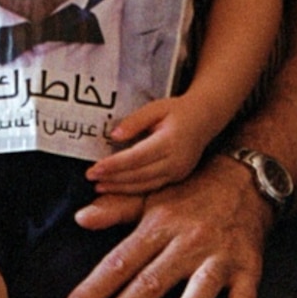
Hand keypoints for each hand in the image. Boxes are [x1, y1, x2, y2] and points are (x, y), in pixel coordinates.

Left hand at [66, 150, 267, 297]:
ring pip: (202, 283)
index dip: (96, 285)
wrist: (246, 180)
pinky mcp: (248, 267)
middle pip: (151, 279)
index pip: (122, 259)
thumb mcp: (152, 197)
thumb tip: (80, 218)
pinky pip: (245, 295)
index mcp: (160, 224)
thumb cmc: (191, 195)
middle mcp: (188, 240)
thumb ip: (116, 210)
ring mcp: (219, 255)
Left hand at [91, 94, 209, 194]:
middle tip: (90, 177)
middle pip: (138, 174)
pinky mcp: (178, 177)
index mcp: (170, 141)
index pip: (136, 157)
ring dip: (120, 187)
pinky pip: (153, 186)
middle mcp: (175, 160)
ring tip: (100, 186)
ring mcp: (178, 171)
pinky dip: (133, 189)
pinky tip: (118, 187)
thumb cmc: (177, 110)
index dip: (113, 165)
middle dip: (112, 178)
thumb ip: (134, 122)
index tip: (94, 168)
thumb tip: (114, 136)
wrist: (205, 118)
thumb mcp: (155, 108)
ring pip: (145, 184)